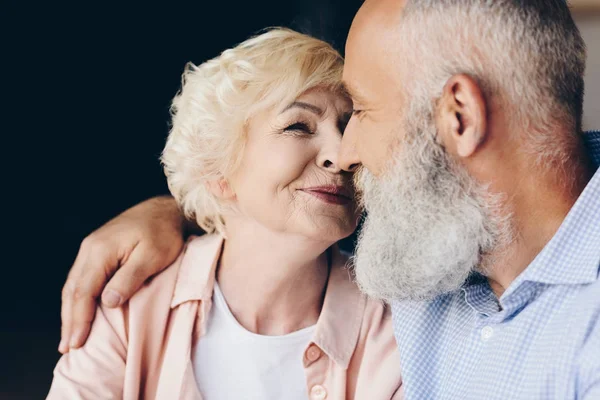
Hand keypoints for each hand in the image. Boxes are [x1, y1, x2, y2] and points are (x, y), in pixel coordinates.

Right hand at [59, 196, 186, 352]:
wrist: (166, 209)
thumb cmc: (164, 232)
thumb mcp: (152, 257)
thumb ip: (129, 278)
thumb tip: (108, 302)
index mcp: (100, 250)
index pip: (84, 291)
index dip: (79, 319)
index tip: (76, 342)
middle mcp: (89, 249)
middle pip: (73, 290)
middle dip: (69, 320)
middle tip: (67, 347)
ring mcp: (91, 248)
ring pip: (74, 285)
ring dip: (71, 311)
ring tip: (69, 336)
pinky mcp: (98, 250)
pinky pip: (82, 278)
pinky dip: (78, 298)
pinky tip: (79, 311)